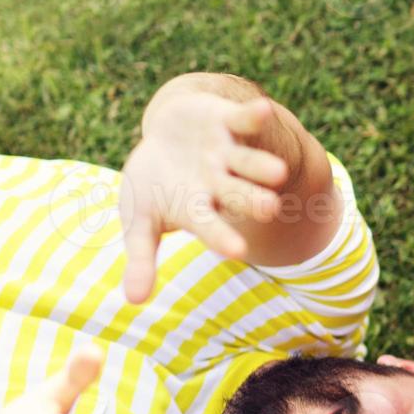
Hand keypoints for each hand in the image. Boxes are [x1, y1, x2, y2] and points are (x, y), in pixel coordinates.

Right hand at [120, 91, 288, 302]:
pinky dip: (253, 116)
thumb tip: (134, 302)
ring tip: (278, 172)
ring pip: (248, 162)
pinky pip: (244, 120)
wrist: (167, 139)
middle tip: (271, 209)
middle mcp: (220, 184)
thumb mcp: (140, 220)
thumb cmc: (153, 187)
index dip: (222, 237)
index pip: (212, 227)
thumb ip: (142, 256)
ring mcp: (226, 153)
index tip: (235, 251)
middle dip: (253, 201)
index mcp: (199, 209)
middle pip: (239, 195)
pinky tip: (264, 110)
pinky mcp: (226, 121)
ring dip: (261, 166)